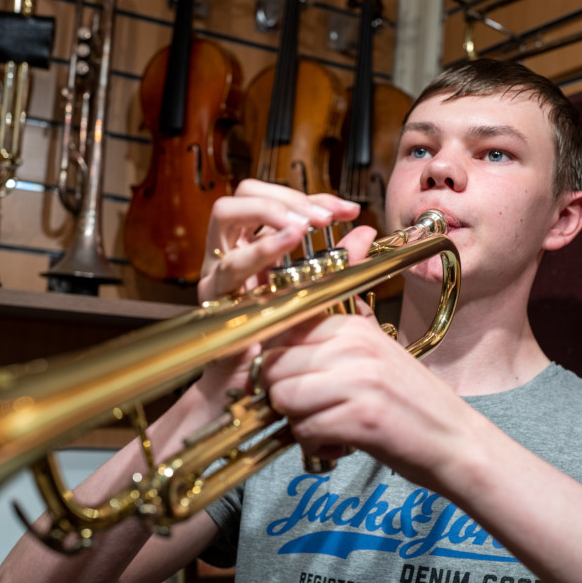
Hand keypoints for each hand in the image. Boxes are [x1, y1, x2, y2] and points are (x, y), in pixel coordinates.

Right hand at [192, 180, 364, 400]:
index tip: (346, 210)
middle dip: (285, 196)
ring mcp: (219, 270)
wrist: (252, 388)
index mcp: (254, 244)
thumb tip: (366, 230)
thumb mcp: (316, 293)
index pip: (274, 198)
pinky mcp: (216, 295)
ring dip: (269, 212)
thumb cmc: (280, 341)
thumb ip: (338, 261)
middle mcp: (232, 251)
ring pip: (226, 215)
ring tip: (304, 225)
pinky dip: (260, 248)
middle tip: (321, 218)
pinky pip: (231, 264)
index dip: (310, 196)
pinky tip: (288, 241)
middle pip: (243, 194)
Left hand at [259, 313, 476, 489]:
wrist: (458, 442)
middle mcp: (354, 345)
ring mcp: (358, 379)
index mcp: (353, 326)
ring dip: (296, 422)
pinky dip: (315, 446)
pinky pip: (304, 431)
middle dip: (280, 396)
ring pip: (282, 398)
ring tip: (324, 429)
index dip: (272, 364)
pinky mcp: (361, 417)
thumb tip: (261, 363)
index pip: (280, 331)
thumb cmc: (408, 406)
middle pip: (273, 366)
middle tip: (307, 412)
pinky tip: (339, 445)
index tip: (285, 383)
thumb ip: (323, 353)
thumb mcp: (370, 361)